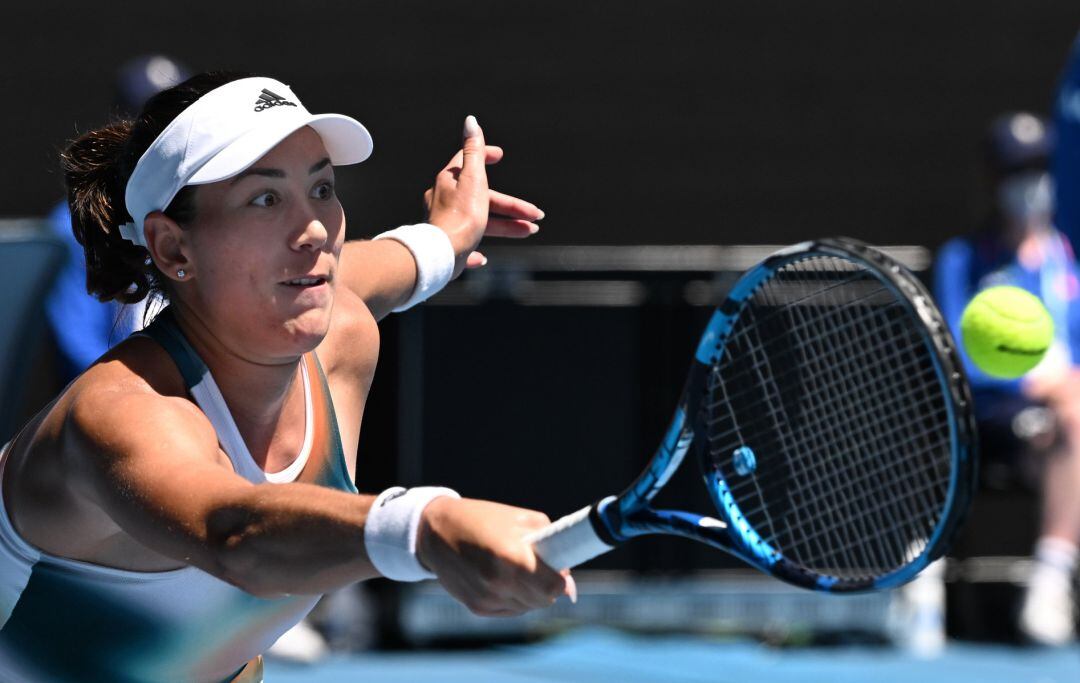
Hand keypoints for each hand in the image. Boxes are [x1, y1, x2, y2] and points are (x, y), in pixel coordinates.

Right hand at [416, 497, 575, 615]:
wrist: (434, 532)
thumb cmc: (481, 519)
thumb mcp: (519, 518)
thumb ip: (550, 542)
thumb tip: (567, 574)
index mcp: (511, 557)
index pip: (552, 587)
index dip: (559, 580)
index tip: (557, 570)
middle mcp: (498, 582)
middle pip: (542, 600)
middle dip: (546, 586)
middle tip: (539, 567)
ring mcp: (487, 598)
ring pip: (527, 607)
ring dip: (529, 592)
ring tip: (516, 567)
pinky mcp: (477, 608)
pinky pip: (509, 609)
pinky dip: (513, 597)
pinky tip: (502, 577)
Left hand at [424, 116, 544, 277]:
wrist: (442, 255)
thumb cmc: (460, 216)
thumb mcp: (473, 179)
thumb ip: (474, 151)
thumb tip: (470, 120)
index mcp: (449, 182)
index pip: (469, 162)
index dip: (486, 156)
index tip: (500, 155)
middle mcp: (444, 201)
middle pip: (484, 199)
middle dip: (512, 206)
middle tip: (535, 215)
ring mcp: (445, 225)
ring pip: (481, 223)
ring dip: (507, 227)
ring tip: (530, 231)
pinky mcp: (447, 248)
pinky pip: (465, 247)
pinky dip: (477, 250)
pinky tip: (483, 258)